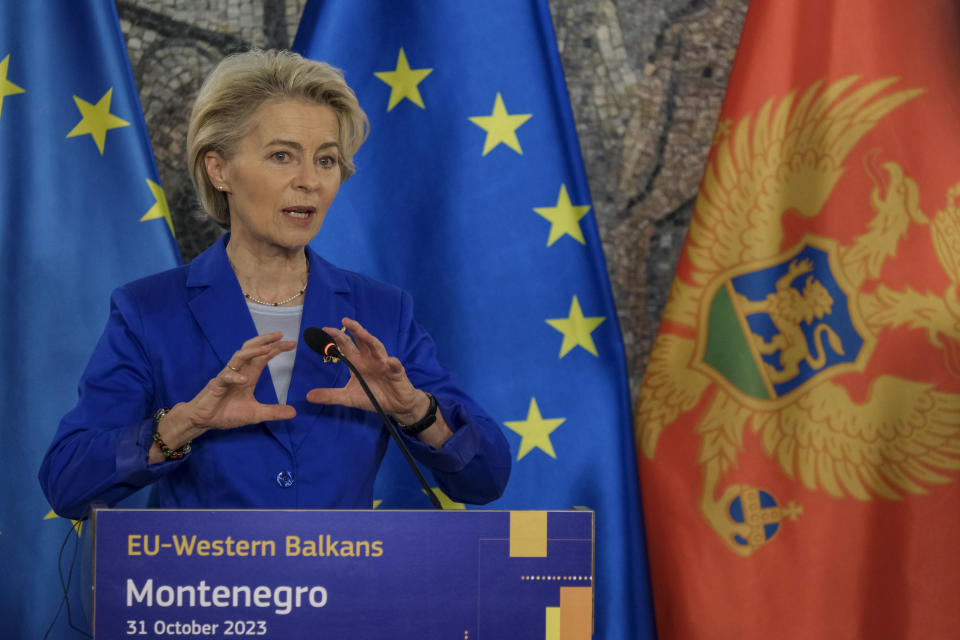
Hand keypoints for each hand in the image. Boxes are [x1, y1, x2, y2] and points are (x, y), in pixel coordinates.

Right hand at [150, 332, 296, 462]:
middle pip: (251, 349)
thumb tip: (294, 413)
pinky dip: (235, 377)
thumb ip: (273, 412)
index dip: (276, 348)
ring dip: (252, 352)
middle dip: (265, 340)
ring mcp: (227, 376)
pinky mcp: (216, 385)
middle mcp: (238, 371)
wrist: (203, 421)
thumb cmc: (227, 413)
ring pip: (238, 357)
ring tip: (267, 349)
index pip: (263, 357)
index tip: (292, 344)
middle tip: (280, 334)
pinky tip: (245, 379)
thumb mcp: (255, 414)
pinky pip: (226, 377)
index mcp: (248, 375)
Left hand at [305, 318, 429, 422]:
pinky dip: (393, 363)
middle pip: (362, 341)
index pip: (346, 346)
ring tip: (363, 333)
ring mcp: (384, 364)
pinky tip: (390, 361)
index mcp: (358, 362)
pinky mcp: (396, 373)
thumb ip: (330, 395)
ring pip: (377, 348)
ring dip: (370, 340)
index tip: (325, 329)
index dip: (337, 338)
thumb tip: (308, 396)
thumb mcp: (348, 398)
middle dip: (354, 331)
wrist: (395, 406)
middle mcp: (370, 359)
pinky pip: (395, 367)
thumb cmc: (373, 397)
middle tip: (344, 321)